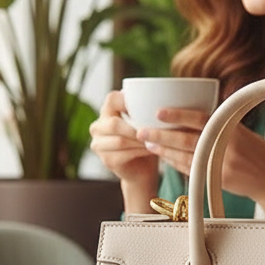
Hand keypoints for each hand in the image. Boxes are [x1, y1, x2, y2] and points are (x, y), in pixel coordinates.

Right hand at [89, 91, 158, 212]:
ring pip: (121, 140)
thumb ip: (145, 109)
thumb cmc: (146, 140)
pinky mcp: (107, 160)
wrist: (143, 170)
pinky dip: (140, 151)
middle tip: (155, 130)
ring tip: (156, 140)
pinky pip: (124, 154)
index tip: (148, 108)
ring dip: (140, 141)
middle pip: (114, 123)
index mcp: (106, 112)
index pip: (112, 99)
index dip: (129, 101)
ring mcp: (99, 145)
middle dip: (136, 128)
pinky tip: (151, 149)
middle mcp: (98, 127)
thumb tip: (165, 95)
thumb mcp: (145, 121)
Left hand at [136, 107, 264, 219]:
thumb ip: (220, 124)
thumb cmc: (258, 153)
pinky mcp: (219, 179)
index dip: (178, 114)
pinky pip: (191, 170)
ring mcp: (222, 163)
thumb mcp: (242, 131)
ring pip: (185, 156)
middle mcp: (226, 144)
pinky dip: (176, 163)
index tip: (158, 112)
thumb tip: (193, 115)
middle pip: (187, 138)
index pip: (201, 117)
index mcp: (231, 127)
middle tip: (141, 131)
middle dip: (161, 135)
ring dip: (164, 150)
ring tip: (149, 143)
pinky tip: (165, 157)